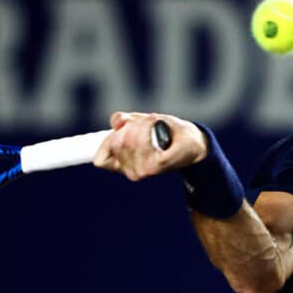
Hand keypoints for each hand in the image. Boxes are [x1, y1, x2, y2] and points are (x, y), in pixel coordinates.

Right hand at [93, 111, 207, 180]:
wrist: (192, 140)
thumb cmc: (166, 132)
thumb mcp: (139, 122)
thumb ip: (123, 120)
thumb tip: (117, 122)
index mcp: (124, 165)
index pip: (100, 160)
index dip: (108, 141)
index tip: (122, 129)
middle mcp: (131, 171)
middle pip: (115, 142)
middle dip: (129, 126)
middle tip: (147, 122)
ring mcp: (142, 171)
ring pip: (127, 139)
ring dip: (141, 124)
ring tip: (154, 122)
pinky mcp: (155, 167)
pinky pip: (141, 141)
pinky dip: (149, 127)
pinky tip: (158, 126)